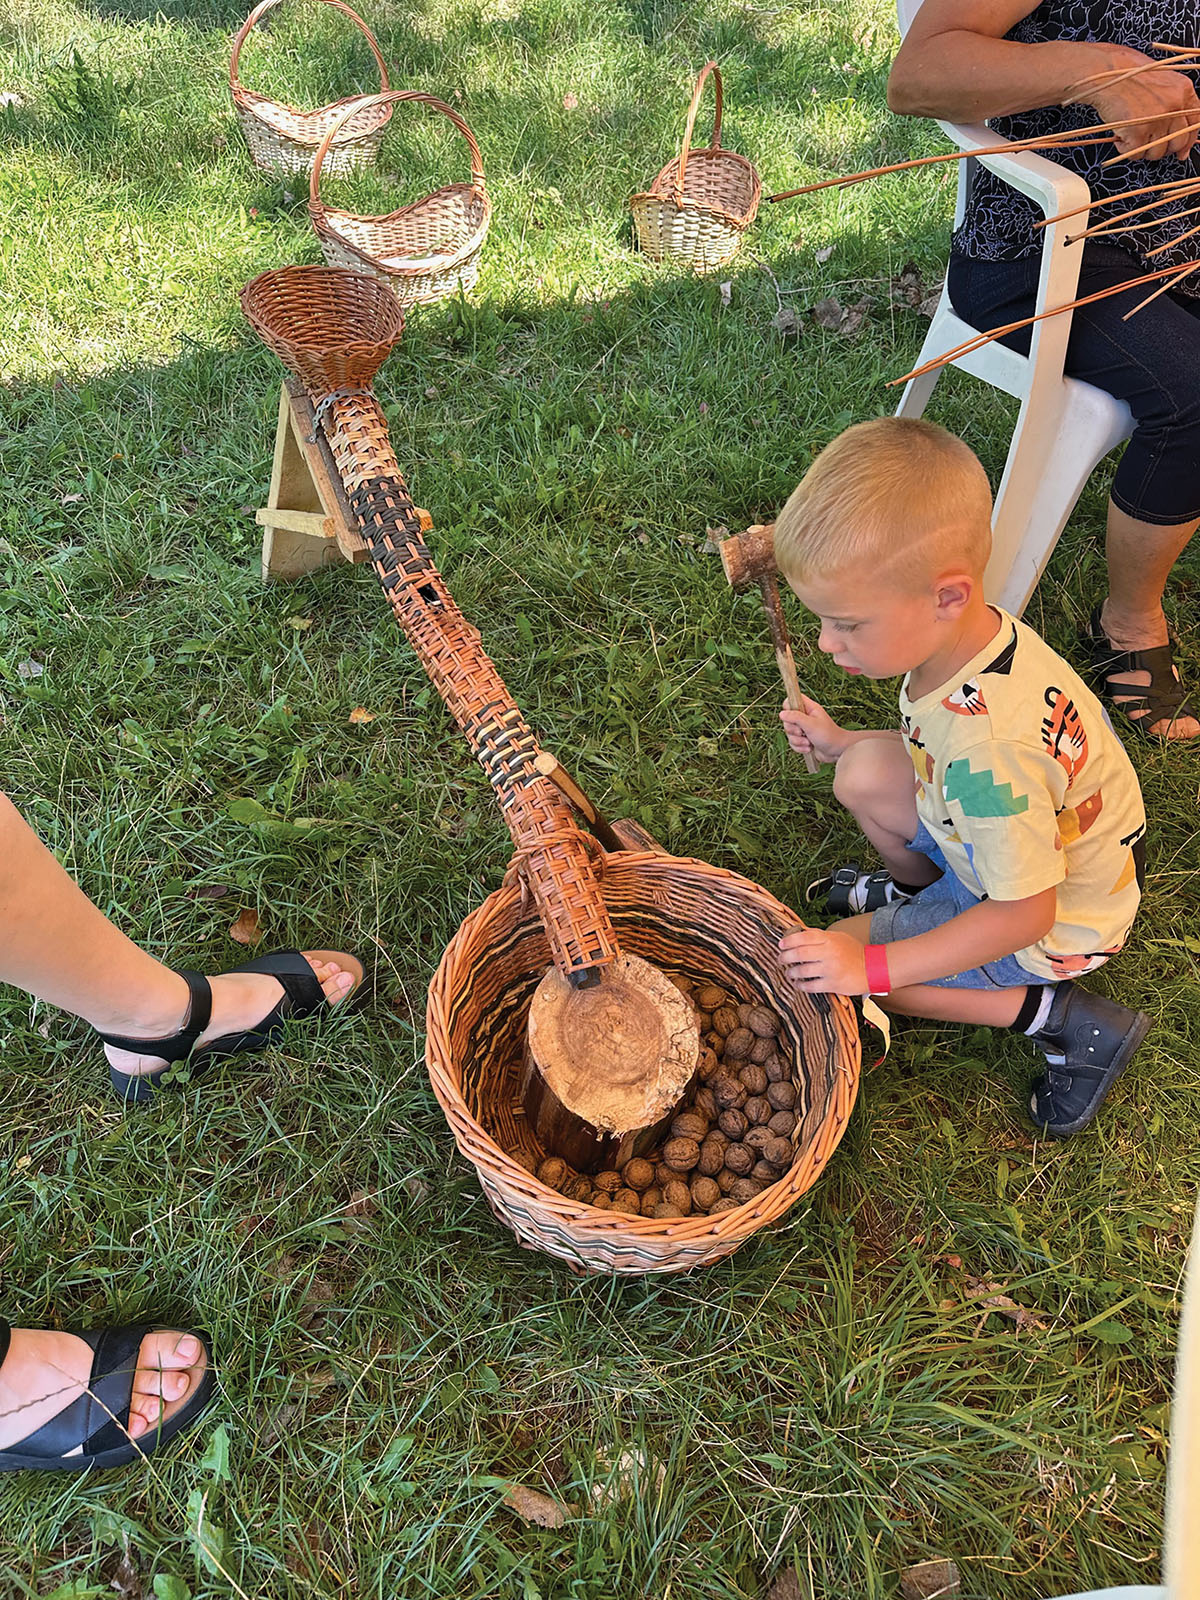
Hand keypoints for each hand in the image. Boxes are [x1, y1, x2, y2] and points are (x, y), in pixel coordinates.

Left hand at [778, 927, 868, 994]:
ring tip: (788, 972)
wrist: (873, 968)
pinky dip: (800, 986)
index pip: (804, 937)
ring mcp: (830, 969)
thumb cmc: (854, 952)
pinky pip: (810, 986)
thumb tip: (798, 936)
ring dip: (791, 972)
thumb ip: (820, 936)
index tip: (781, 945)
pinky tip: (797, 984)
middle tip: (781, 959)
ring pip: (802, 971)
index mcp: (829, 939)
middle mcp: (829, 953)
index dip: (789, 940)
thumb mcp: (838, 937)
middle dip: (785, 957)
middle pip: (799, 954)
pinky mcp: (832, 984)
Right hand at [780, 695, 851, 765]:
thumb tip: (781, 714)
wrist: (837, 751)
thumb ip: (795, 717)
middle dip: (793, 730)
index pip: (792, 700)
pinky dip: (799, 747)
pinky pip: (792, 743)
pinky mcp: (802, 739)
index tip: (791, 716)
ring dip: (798, 741)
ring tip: (809, 742)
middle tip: (803, 732)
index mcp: (809, 708)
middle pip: (787, 719)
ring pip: (789, 733)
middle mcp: (805, 717)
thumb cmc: (828, 735)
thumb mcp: (811, 724)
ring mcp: (803, 729)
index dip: (788, 707)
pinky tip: (809, 748)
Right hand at [1073, 45, 1199, 160]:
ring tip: (1129, 132)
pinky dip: (1125, 148)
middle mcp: (1174, 104)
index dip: (1188, 141)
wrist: (1104, 72)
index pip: (1195, 123)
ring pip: (1156, 152)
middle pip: (1177, 142)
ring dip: (1141, 148)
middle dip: (1163, 148)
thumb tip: (1174, 127)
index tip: (1182, 151)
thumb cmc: (1126, 73)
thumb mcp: (1159, 80)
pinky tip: (1120, 133)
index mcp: (1182, 89)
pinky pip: (1135, 153)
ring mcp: (1158, 119)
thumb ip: (1171, 101)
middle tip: (1148, 143)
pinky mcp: (1140, 132)